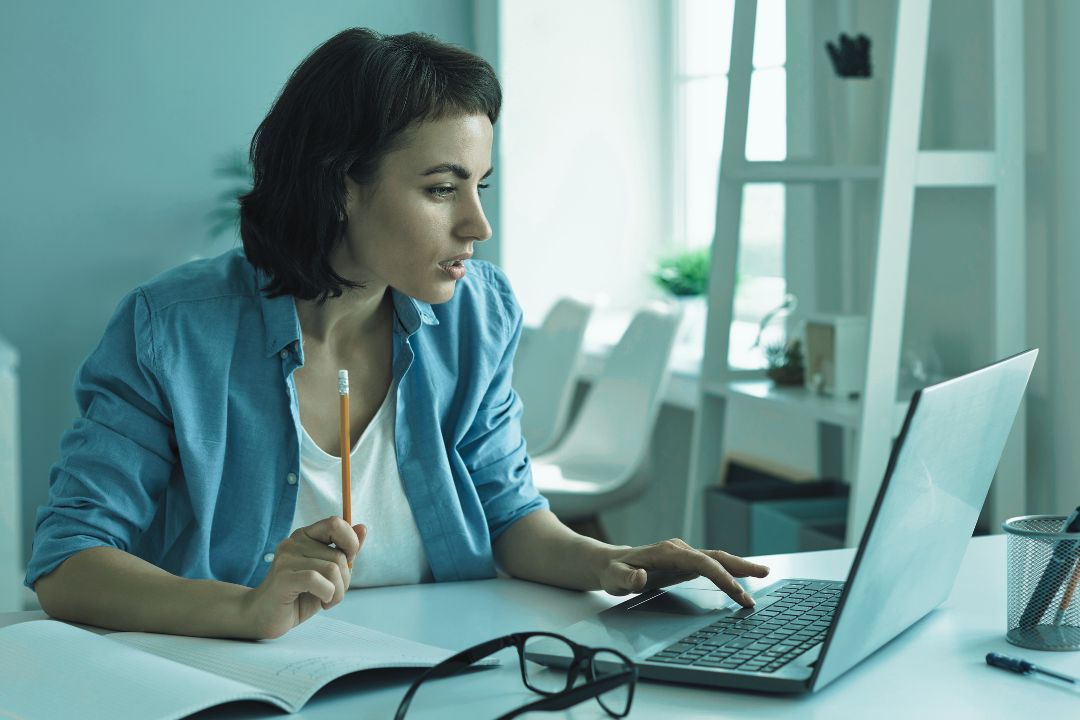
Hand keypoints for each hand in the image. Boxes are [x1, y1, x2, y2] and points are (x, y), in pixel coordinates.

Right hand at [242, 517, 365, 638]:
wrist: (263, 616)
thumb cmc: (298, 595)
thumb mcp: (327, 573)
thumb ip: (344, 552)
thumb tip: (362, 528)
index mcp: (306, 536)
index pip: (335, 523)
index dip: (351, 542)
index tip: (349, 562)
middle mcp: (294, 542)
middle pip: (339, 555)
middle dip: (345, 580)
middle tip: (333, 593)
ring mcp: (286, 559)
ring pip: (332, 569)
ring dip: (338, 591)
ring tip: (326, 600)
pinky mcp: (283, 577)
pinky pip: (317, 579)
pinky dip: (328, 594)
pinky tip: (322, 602)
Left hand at [597, 538, 768, 607]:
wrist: (611, 565)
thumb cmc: (614, 572)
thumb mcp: (615, 578)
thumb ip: (627, 578)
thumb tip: (640, 576)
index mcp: (668, 552)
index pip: (701, 562)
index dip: (721, 576)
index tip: (737, 591)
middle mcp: (679, 550)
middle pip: (715, 556)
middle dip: (740, 566)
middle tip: (764, 574)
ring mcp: (684, 555)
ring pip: (717, 559)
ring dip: (739, 566)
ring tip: (763, 573)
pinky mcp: (685, 563)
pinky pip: (712, 565)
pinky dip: (729, 570)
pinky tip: (742, 577)